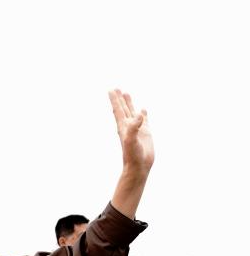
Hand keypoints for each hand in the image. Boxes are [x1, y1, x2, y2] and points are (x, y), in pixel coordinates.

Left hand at [109, 89, 153, 218]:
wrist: (139, 166)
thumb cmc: (133, 155)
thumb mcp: (132, 140)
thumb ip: (134, 127)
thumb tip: (139, 113)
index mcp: (123, 126)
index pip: (118, 110)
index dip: (115, 100)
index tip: (111, 90)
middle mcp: (129, 126)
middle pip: (123, 109)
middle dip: (119, 99)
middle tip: (115, 88)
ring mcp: (137, 129)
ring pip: (132, 113)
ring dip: (129, 103)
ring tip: (126, 93)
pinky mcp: (146, 133)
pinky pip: (144, 120)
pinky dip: (143, 114)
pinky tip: (143, 110)